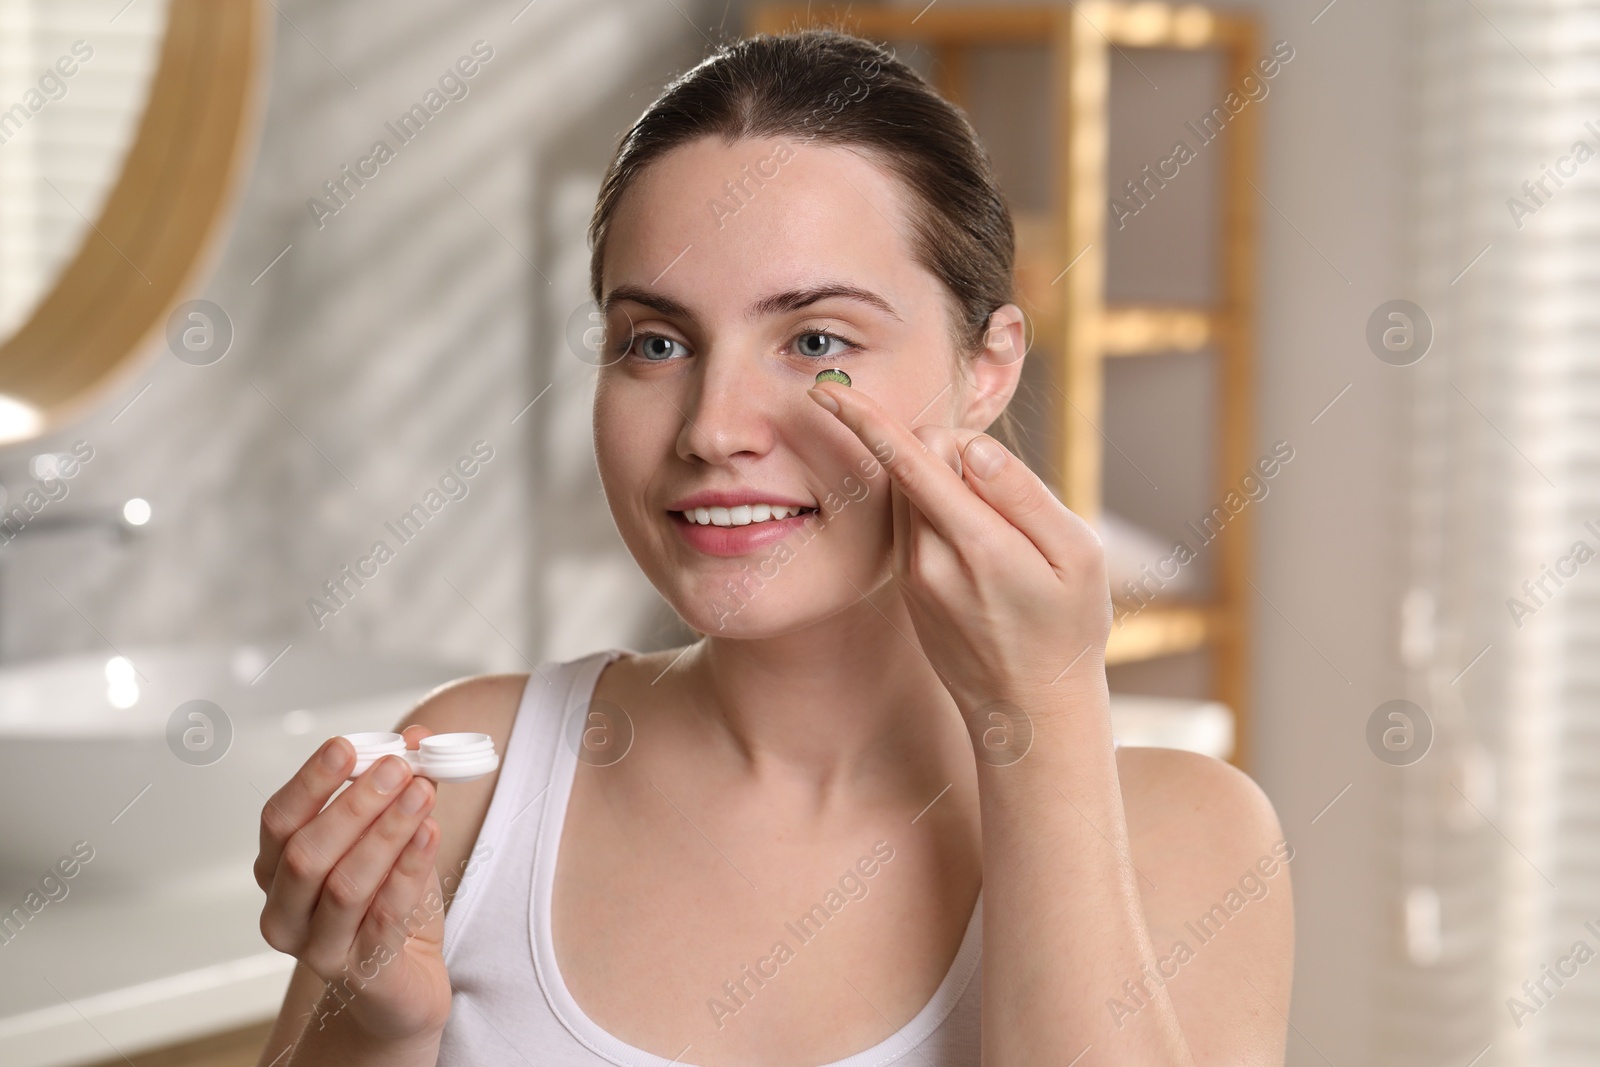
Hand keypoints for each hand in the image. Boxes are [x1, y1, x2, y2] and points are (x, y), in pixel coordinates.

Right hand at [255, 725, 452, 1041]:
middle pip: (307, 852)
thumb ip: (397, 790)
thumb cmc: (386, 901)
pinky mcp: (361, 971)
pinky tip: (430, 834)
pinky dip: (409, 869)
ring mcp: (318, 948)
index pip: (278, 821)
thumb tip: (416, 738)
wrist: (407, 979)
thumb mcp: (389, 838)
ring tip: (422, 792)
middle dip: (355, 804)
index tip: (347, 745)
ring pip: (345, 885)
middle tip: (398, 767)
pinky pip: (384, 916)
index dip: (311, 781)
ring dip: (386, 832)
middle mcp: (285, 912)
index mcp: (276, 872)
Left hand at [807, 381, 1111, 720]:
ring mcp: (911, 576)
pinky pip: (912, 524)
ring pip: (908, 493)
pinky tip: (982, 553)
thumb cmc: (1068, 629)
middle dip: (949, 451)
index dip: (866, 421)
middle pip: (913, 464)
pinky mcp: (906, 587)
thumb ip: (1024, 495)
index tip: (827, 391)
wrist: (1029, 712)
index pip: (909, 464)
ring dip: (942, 485)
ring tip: (999, 534)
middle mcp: (929, 559)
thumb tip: (973, 448)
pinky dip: (938, 514)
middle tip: (1006, 496)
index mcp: (976, 545)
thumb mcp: (1078, 557)